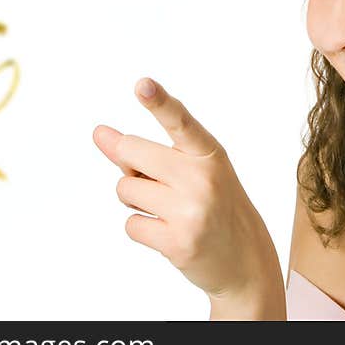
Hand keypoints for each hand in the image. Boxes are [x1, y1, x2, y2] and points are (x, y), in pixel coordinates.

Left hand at [93, 77, 279, 301]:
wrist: (245, 259)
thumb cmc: (212, 205)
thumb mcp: (190, 170)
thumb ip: (144, 151)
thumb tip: (99, 133)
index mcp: (209, 153)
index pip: (179, 121)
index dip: (159, 102)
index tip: (142, 85)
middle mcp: (202, 178)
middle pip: (131, 151)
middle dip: (129, 164)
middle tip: (157, 182)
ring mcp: (191, 211)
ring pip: (124, 189)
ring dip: (136, 200)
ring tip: (169, 210)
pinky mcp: (178, 242)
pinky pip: (130, 224)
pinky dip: (141, 228)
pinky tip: (168, 232)